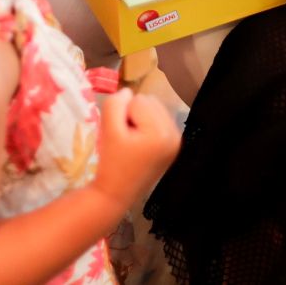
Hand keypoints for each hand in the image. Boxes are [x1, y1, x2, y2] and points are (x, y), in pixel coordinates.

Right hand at [93, 88, 180, 208]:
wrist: (116, 193)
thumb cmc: (111, 163)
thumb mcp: (108, 130)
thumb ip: (115, 104)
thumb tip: (127, 91)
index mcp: (161, 132)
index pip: (138, 100)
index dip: (123, 115)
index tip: (120, 137)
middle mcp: (175, 135)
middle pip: (149, 102)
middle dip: (133, 115)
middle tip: (125, 139)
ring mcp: (177, 141)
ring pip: (154, 109)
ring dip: (140, 120)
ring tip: (132, 142)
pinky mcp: (174, 146)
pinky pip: (159, 120)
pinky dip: (147, 127)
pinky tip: (140, 144)